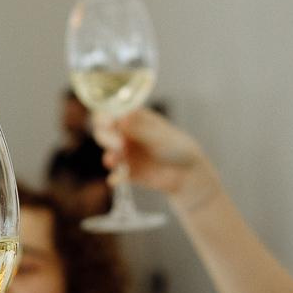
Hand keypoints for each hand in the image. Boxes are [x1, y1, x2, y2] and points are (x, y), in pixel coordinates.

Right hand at [96, 109, 217, 210]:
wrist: (188, 174)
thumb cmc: (177, 147)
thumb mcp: (160, 136)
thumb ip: (140, 129)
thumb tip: (120, 118)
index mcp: (134, 119)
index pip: (111, 112)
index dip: (106, 116)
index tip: (110, 123)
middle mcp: (126, 135)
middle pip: (103, 131)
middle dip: (107, 137)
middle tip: (120, 144)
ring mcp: (126, 154)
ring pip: (108, 153)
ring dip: (110, 156)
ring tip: (116, 160)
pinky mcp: (127, 173)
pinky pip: (116, 175)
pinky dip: (115, 177)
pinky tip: (116, 179)